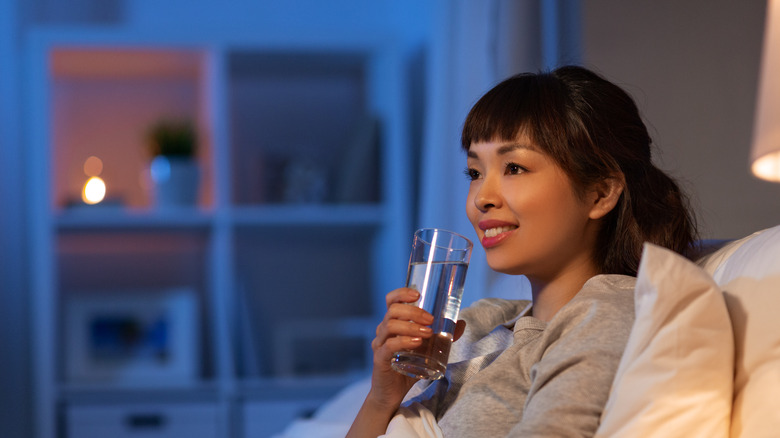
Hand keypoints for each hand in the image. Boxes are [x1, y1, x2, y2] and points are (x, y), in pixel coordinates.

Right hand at [347, 289, 467, 437]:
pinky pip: (389, 345)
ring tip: (428, 332)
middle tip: (430, 319)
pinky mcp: (380, 359)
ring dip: (411, 326)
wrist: (393, 393)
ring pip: (390, 325)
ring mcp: (379, 344)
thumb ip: (441, 337)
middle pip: (392, 311)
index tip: (418, 294)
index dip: (401, 293)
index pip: (391, 301)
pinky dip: (404, 341)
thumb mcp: (428, 349)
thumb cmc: (408, 368)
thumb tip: (460, 322)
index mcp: (392, 324)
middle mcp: (383, 331)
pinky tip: (417, 343)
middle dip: (413, 311)